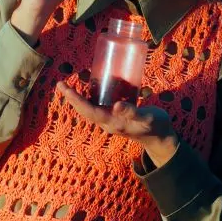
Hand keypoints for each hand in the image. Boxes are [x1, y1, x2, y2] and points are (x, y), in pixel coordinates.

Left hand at [56, 81, 178, 166]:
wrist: (160, 136)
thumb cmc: (155, 126)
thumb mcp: (147, 119)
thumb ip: (133, 112)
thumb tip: (116, 105)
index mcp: (112, 122)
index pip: (88, 110)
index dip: (75, 99)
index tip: (64, 88)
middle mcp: (107, 122)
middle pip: (84, 110)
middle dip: (71, 97)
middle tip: (60, 84)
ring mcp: (110, 119)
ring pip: (89, 108)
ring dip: (78, 98)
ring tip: (68, 86)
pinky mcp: (114, 116)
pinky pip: (98, 106)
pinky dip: (91, 97)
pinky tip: (91, 87)